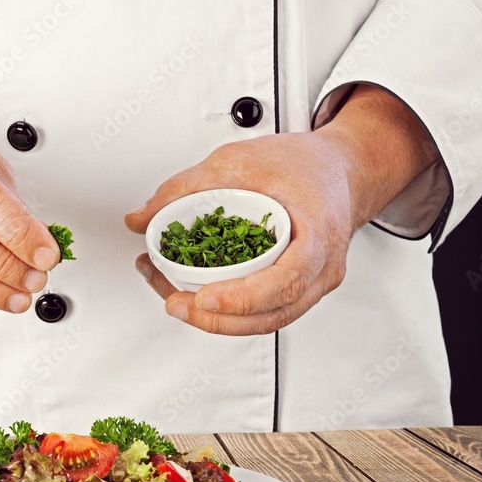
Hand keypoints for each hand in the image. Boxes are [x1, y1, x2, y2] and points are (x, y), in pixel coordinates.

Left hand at [124, 85, 436, 334]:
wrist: (341, 169)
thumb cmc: (304, 164)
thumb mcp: (238, 160)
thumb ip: (186, 187)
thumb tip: (141, 218)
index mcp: (317, 232)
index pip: (286, 280)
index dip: (243, 298)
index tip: (205, 298)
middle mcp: (322, 267)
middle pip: (273, 313)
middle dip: (219, 319)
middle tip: (175, 304)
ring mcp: (314, 282)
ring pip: (268, 320)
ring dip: (220, 321)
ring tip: (175, 300)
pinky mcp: (300, 288)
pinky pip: (267, 311)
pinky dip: (232, 311)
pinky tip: (197, 297)